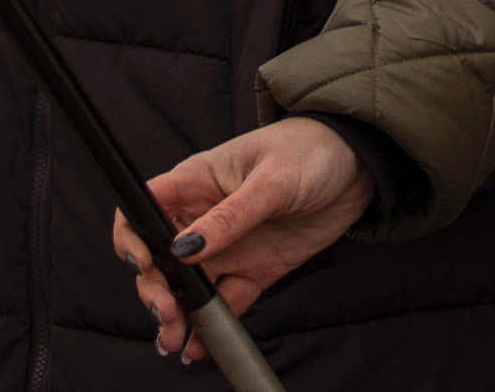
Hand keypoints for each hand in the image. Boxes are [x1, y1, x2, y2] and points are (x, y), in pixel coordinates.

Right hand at [120, 118, 370, 362]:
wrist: (361, 166)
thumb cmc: (311, 149)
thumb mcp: (270, 180)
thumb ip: (229, 216)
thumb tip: (185, 247)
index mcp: (196, 181)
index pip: (144, 207)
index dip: (133, 236)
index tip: (142, 263)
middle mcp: (204, 216)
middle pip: (160, 258)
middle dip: (154, 287)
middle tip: (166, 312)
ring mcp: (228, 246)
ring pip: (187, 287)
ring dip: (177, 314)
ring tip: (176, 339)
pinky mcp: (253, 270)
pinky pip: (224, 302)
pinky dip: (210, 325)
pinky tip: (200, 345)